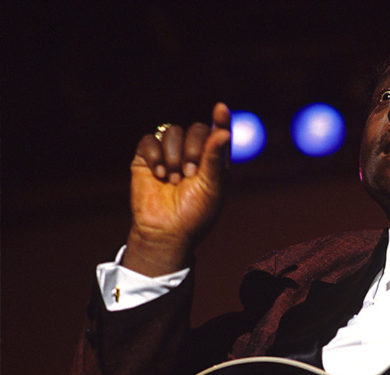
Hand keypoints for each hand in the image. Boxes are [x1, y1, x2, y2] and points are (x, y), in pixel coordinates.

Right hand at [123, 103, 230, 275]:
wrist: (166, 232)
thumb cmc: (195, 214)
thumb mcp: (211, 187)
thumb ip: (215, 159)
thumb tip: (223, 131)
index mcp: (214, 161)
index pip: (219, 132)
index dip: (221, 119)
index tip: (220, 108)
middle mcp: (193, 154)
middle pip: (196, 129)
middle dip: (193, 149)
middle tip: (190, 173)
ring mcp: (169, 154)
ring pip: (172, 132)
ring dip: (174, 155)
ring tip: (173, 180)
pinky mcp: (146, 159)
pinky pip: (150, 140)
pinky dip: (155, 155)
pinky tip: (159, 174)